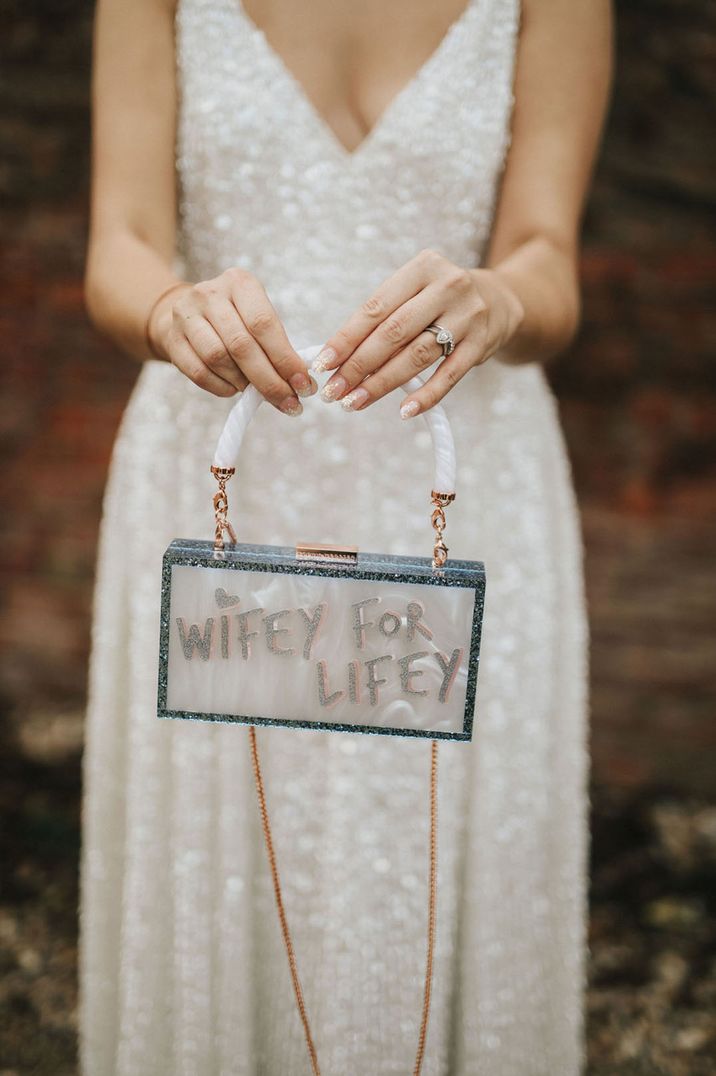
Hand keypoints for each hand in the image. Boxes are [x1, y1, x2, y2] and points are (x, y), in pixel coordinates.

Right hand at [147, 268, 316, 412]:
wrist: (188, 313)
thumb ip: (277, 344)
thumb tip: (299, 382)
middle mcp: (210, 293)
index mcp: (240, 283)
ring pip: (218, 358)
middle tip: (288, 402)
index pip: (265, 324)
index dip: (285, 359)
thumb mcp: (257, 316)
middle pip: (241, 345)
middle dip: (269, 380)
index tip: (303, 385)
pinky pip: (198, 371)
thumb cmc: (235, 319)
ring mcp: (186, 315)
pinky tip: (233, 390)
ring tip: (256, 392)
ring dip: (243, 382)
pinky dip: (220, 387)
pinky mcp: (172, 338)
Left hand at [311, 248, 523, 416]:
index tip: (322, 364)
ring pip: (417, 355)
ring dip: (382, 383)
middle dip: (358, 366)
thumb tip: (336, 357)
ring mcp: (468, 316)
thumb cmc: (440, 300)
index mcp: (422, 268)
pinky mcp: (482, 344)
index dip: (346, 338)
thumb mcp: (415, 292)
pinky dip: (426, 396)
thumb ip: (383, 318)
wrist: (501, 299)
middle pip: (393, 333)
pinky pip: (449, 375)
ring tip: (355, 402)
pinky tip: (404, 411)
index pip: (375, 308)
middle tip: (333, 392)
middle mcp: (447, 287)